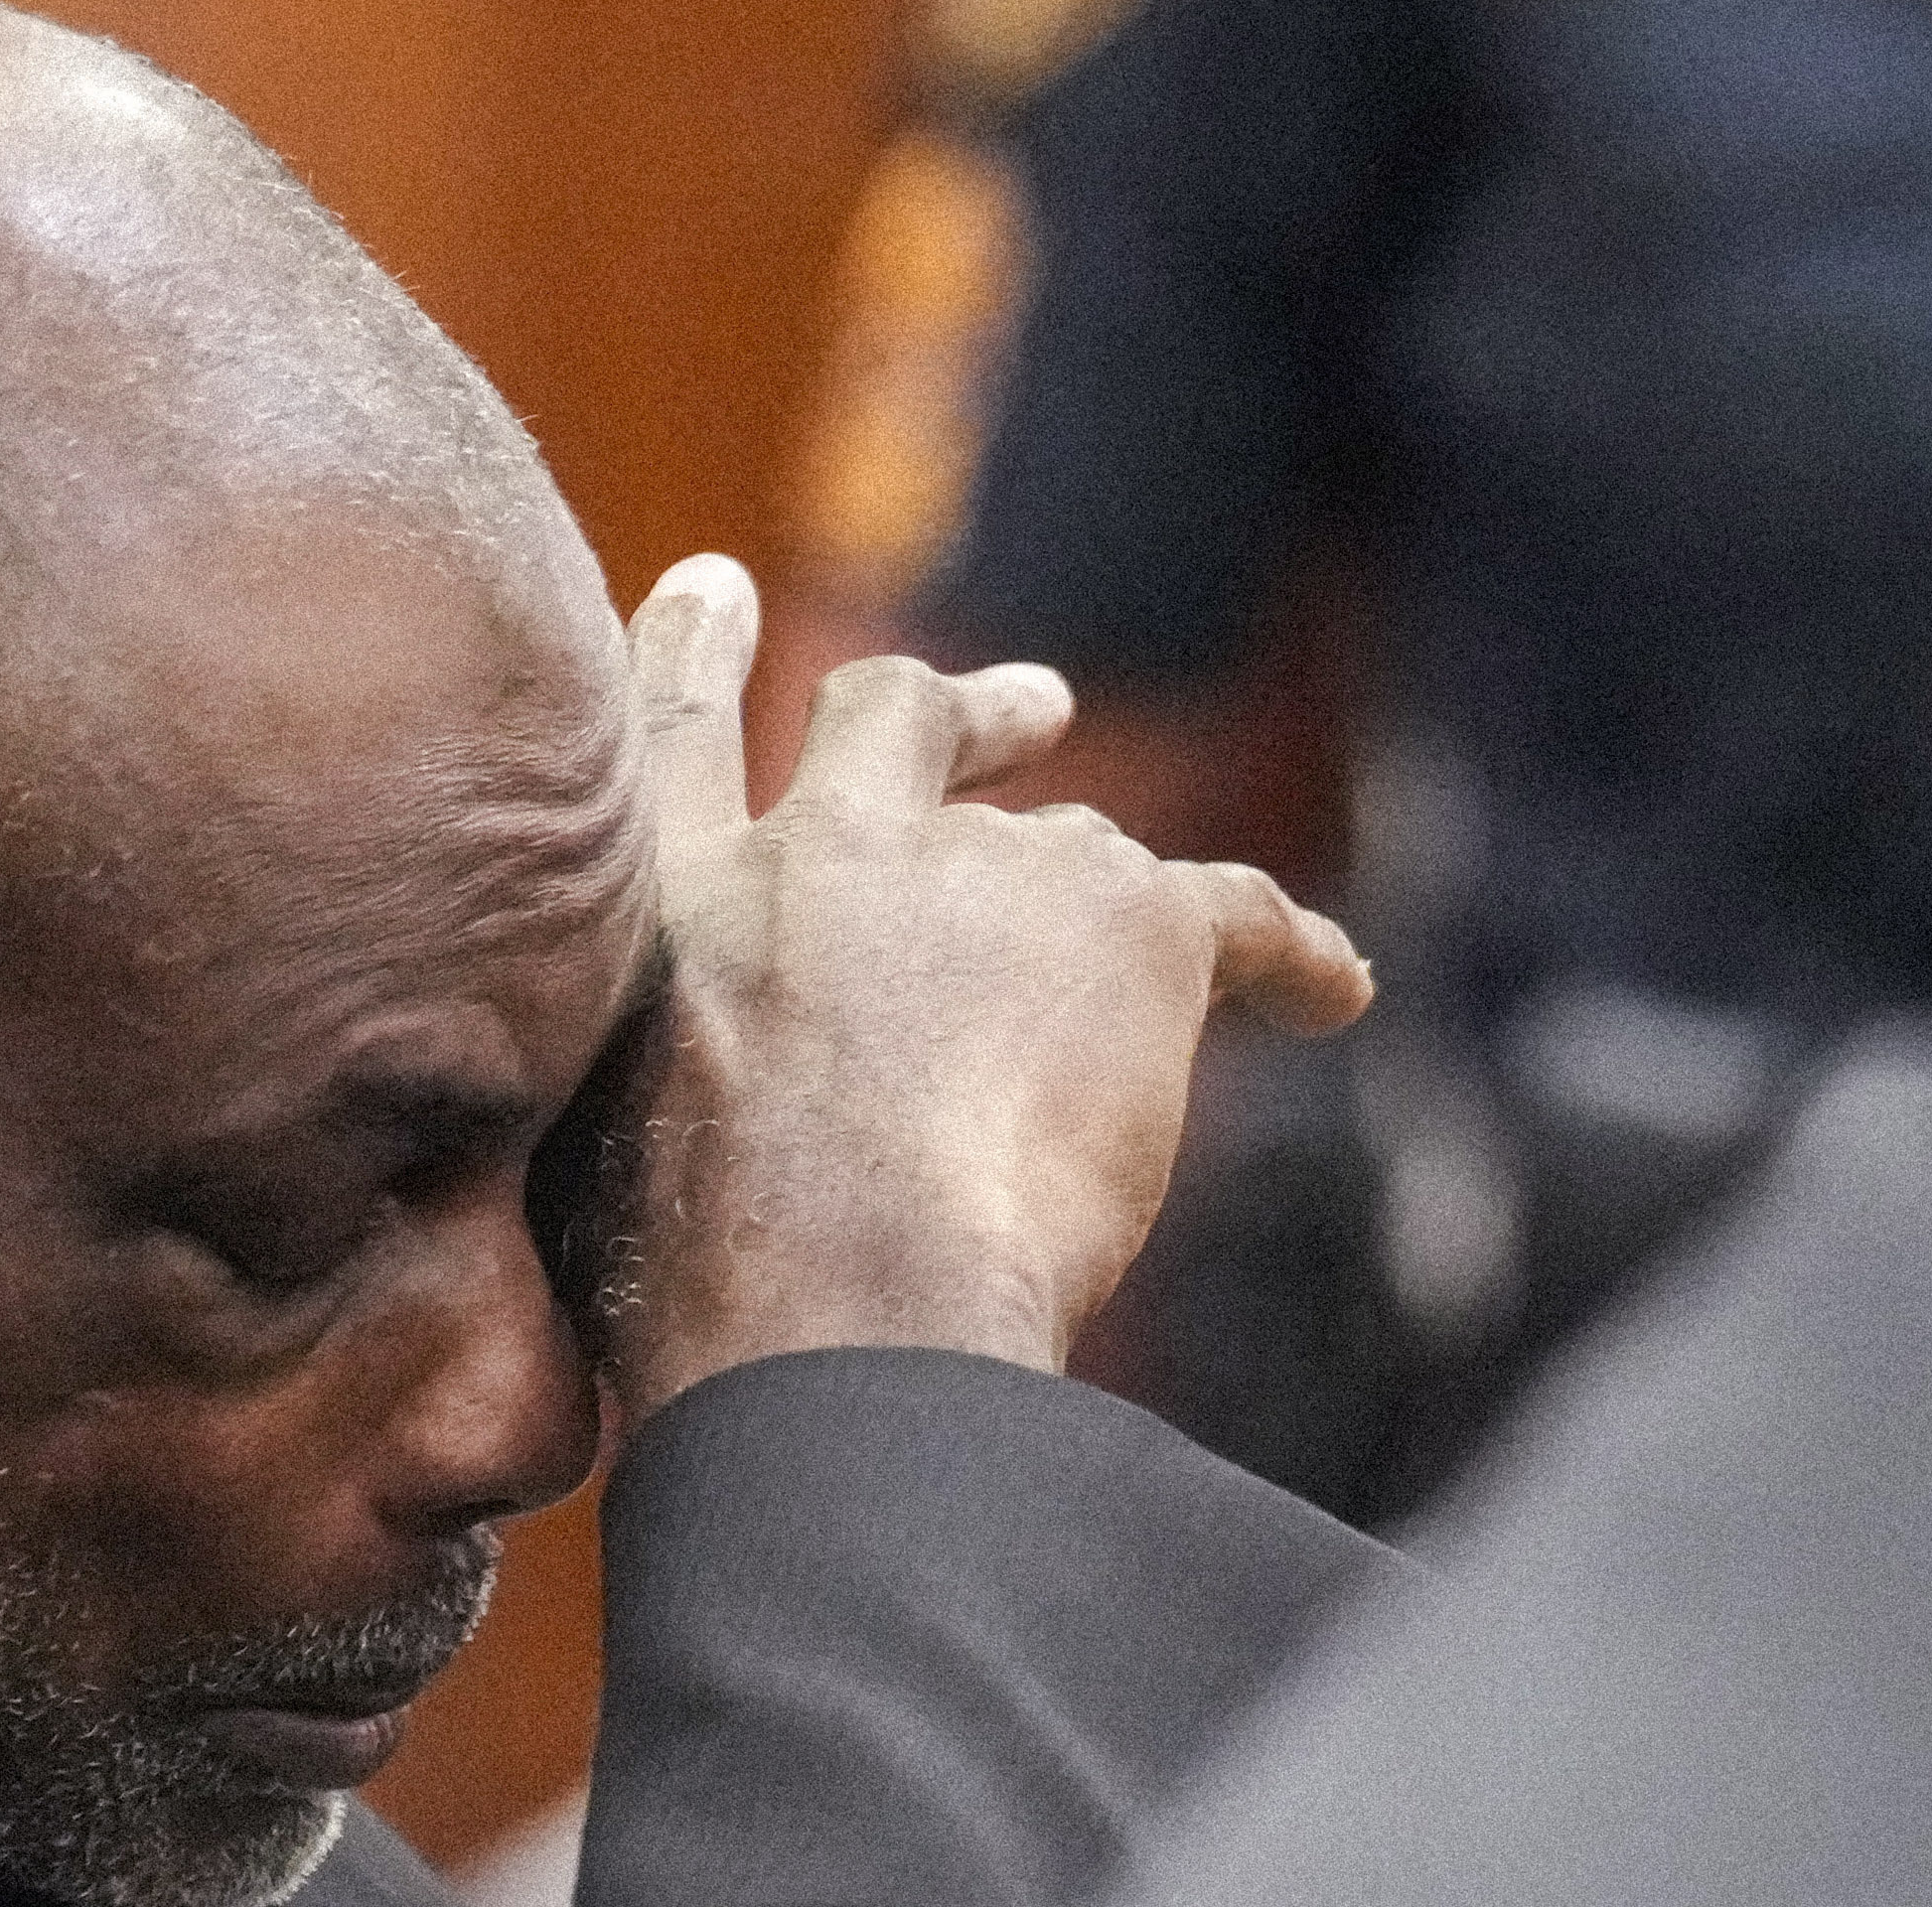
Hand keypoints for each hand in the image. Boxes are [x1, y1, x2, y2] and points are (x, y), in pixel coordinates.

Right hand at [601, 554, 1370, 1411]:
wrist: (839, 1295)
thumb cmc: (699, 1281)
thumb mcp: (595, 1166)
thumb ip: (641, 1108)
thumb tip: (674, 1179)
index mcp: (669, 910)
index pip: (666, 750)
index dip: (691, 660)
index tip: (713, 587)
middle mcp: (826, 847)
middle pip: (898, 723)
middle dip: (966, 715)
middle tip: (1035, 708)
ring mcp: (985, 867)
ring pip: (1075, 853)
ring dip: (1108, 903)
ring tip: (1157, 968)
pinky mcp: (1136, 922)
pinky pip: (1243, 914)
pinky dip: (1294, 955)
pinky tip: (1336, 994)